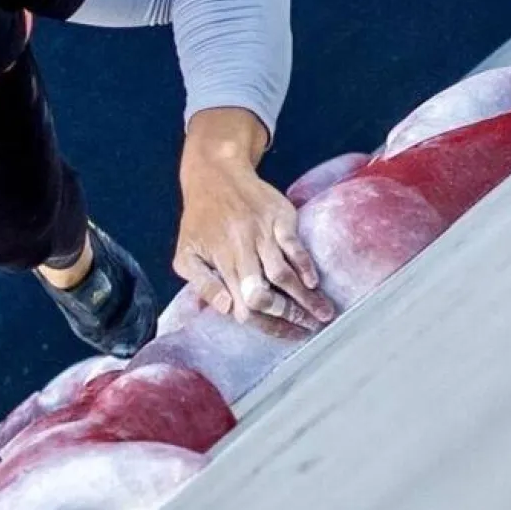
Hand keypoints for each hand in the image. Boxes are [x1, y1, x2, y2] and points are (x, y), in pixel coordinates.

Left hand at [175, 110, 335, 335]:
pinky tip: (314, 282)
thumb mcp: (186, 255)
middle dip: (290, 315)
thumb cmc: (200, 220)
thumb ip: (204, 285)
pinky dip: (305, 265)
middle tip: (310, 330)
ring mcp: (262, 233)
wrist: (216, 174)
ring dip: (305, 297)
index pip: (244, 304)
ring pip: (284, 273)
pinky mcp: (279, 217)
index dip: (265, 323)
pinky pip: (294, 245)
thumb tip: (227, 309)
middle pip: (266, 293)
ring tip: (324, 315)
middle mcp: (241, 251)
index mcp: (220, 264)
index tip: (285, 335)